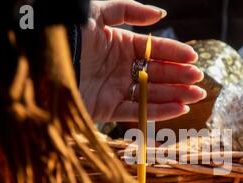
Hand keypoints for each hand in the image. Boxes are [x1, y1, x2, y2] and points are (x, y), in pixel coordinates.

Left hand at [80, 0, 205, 121]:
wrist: (43, 59)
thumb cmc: (69, 32)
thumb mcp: (97, 12)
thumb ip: (129, 10)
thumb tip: (160, 15)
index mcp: (120, 45)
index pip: (153, 51)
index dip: (174, 54)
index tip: (193, 58)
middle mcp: (121, 68)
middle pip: (157, 74)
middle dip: (180, 77)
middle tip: (199, 80)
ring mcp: (115, 90)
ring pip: (151, 94)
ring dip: (176, 95)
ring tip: (196, 96)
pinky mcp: (107, 110)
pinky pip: (137, 112)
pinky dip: (158, 111)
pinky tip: (179, 109)